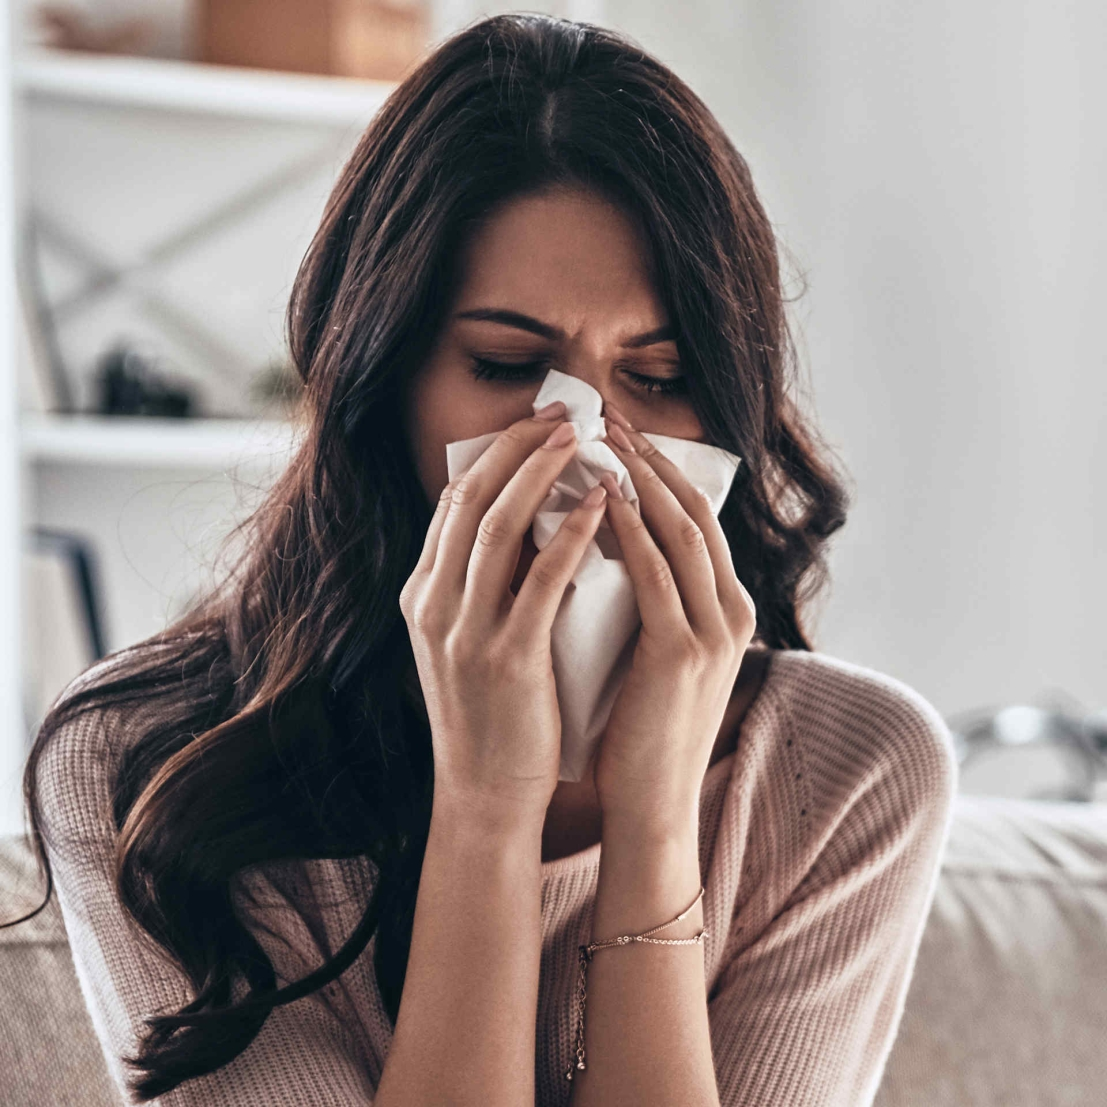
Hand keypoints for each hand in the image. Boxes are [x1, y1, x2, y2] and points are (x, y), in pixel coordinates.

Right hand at [399, 404, 608, 824]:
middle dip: (519, 446)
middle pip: (471, 498)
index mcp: (420, 595)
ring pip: (499, 526)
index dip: (496, 454)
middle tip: (565, 413)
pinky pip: (541, 578)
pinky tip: (603, 506)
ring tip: (585, 439)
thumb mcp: (467, 640)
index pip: (452, 502)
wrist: (485, 793)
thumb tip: (534, 522)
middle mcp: (431, 604)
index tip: (537, 424)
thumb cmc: (490, 715)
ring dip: (544, 472)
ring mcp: (463, 630)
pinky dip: (572, 533)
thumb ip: (486, 585)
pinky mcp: (505, 657)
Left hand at [591, 403, 757, 825]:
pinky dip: (629, 529)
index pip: (698, 522)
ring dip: (640, 479)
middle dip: (651, 459)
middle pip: (695, 513)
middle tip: (609, 417)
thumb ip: (650, 602)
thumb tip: (608, 544)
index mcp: (727, 610)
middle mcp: (732, 613)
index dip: (662, 472)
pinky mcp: (683, 652)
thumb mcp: (657, 653)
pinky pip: (655, 574)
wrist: (651, 803)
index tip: (622, 435)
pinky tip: (601, 497)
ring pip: (681, 531)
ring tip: (602, 439)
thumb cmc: (641, 729)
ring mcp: (715, 632)